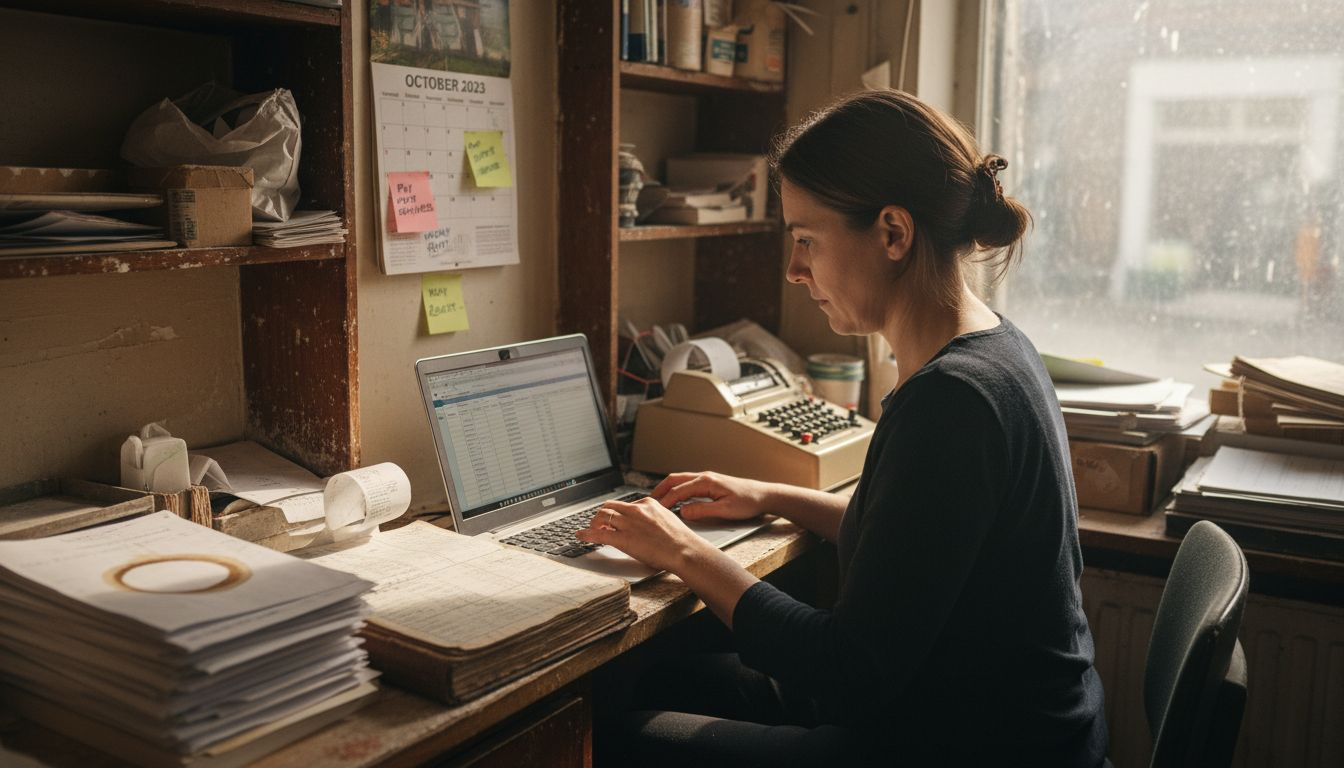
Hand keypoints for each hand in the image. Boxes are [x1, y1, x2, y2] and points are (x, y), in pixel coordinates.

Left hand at [575, 496, 712, 573]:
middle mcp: (636, 510)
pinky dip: (587, 533)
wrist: (684, 550)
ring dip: (593, 522)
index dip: (617, 512)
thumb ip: (654, 517)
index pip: (625, 504)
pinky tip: (581, 535)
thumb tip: (647, 523)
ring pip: (602, 516)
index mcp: (648, 504)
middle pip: (610, 506)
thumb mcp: (667, 520)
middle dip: (602, 514)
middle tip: (599, 523)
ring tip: (591, 529)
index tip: (614, 518)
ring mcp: (629, 523)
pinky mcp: (623, 538)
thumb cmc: (680, 540)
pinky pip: (599, 533)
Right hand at [650, 472, 772, 523]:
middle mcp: (705, 477)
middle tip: (648, 500)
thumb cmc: (748, 501)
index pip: (678, 490)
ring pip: (681, 480)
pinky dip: (677, 488)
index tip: (655, 509)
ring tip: (657, 498)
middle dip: (660, 489)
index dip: (665, 500)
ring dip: (668, 488)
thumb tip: (684, 512)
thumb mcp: (725, 510)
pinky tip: (676, 497)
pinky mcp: (711, 483)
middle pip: (675, 479)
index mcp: (706, 482)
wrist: (764, 495)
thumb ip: (703, 511)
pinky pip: (688, 483)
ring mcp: (708, 478)